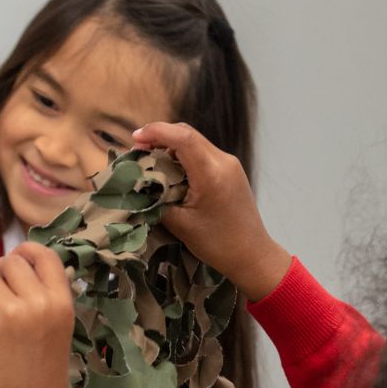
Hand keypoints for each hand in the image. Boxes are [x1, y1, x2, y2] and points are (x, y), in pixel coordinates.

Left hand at [0, 243, 74, 387]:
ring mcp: (8, 314)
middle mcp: (37, 303)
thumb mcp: (60, 331)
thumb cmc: (42, 376)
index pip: (45, 255)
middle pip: (10, 262)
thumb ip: (47, 298)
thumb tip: (24, 264)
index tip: (17, 257)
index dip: (27, 250)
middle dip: (0, 275)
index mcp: (61, 303)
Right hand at [132, 122, 291, 301]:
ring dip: (170, 145)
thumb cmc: (217, 244)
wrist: (252, 255)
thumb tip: (138, 184)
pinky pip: (202, 153)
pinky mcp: (231, 170)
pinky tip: (170, 170)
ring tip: (150, 160)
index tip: (134, 139)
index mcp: (211, 174)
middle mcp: (223, 162)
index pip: (182, 137)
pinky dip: (183, 155)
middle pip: (187, 134)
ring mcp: (230, 164)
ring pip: (195, 142)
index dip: (155, 132)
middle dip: (160, 136)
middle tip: (138, 150)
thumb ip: (157, 199)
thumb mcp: (179, 223)